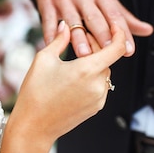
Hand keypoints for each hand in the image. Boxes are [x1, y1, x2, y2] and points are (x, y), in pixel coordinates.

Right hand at [0, 20, 126, 152]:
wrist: (33, 127)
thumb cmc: (36, 94)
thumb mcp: (44, 59)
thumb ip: (59, 39)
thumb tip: (65, 25)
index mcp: (87, 70)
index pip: (117, 48)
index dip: (119, 34)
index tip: (114, 27)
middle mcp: (97, 85)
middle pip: (108, 59)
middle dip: (97, 46)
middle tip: (80, 40)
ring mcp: (98, 98)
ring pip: (104, 72)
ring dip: (95, 62)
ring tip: (75, 58)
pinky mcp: (96, 107)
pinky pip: (100, 86)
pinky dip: (92, 77)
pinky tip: (74, 76)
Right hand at [35, 0, 152, 56]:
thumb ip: (123, 14)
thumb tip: (146, 30)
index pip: (114, 13)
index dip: (122, 32)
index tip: (129, 50)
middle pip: (94, 17)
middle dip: (101, 36)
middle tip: (108, 53)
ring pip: (71, 21)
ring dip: (77, 38)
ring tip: (83, 54)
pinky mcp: (46, 3)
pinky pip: (48, 22)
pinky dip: (51, 36)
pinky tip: (55, 49)